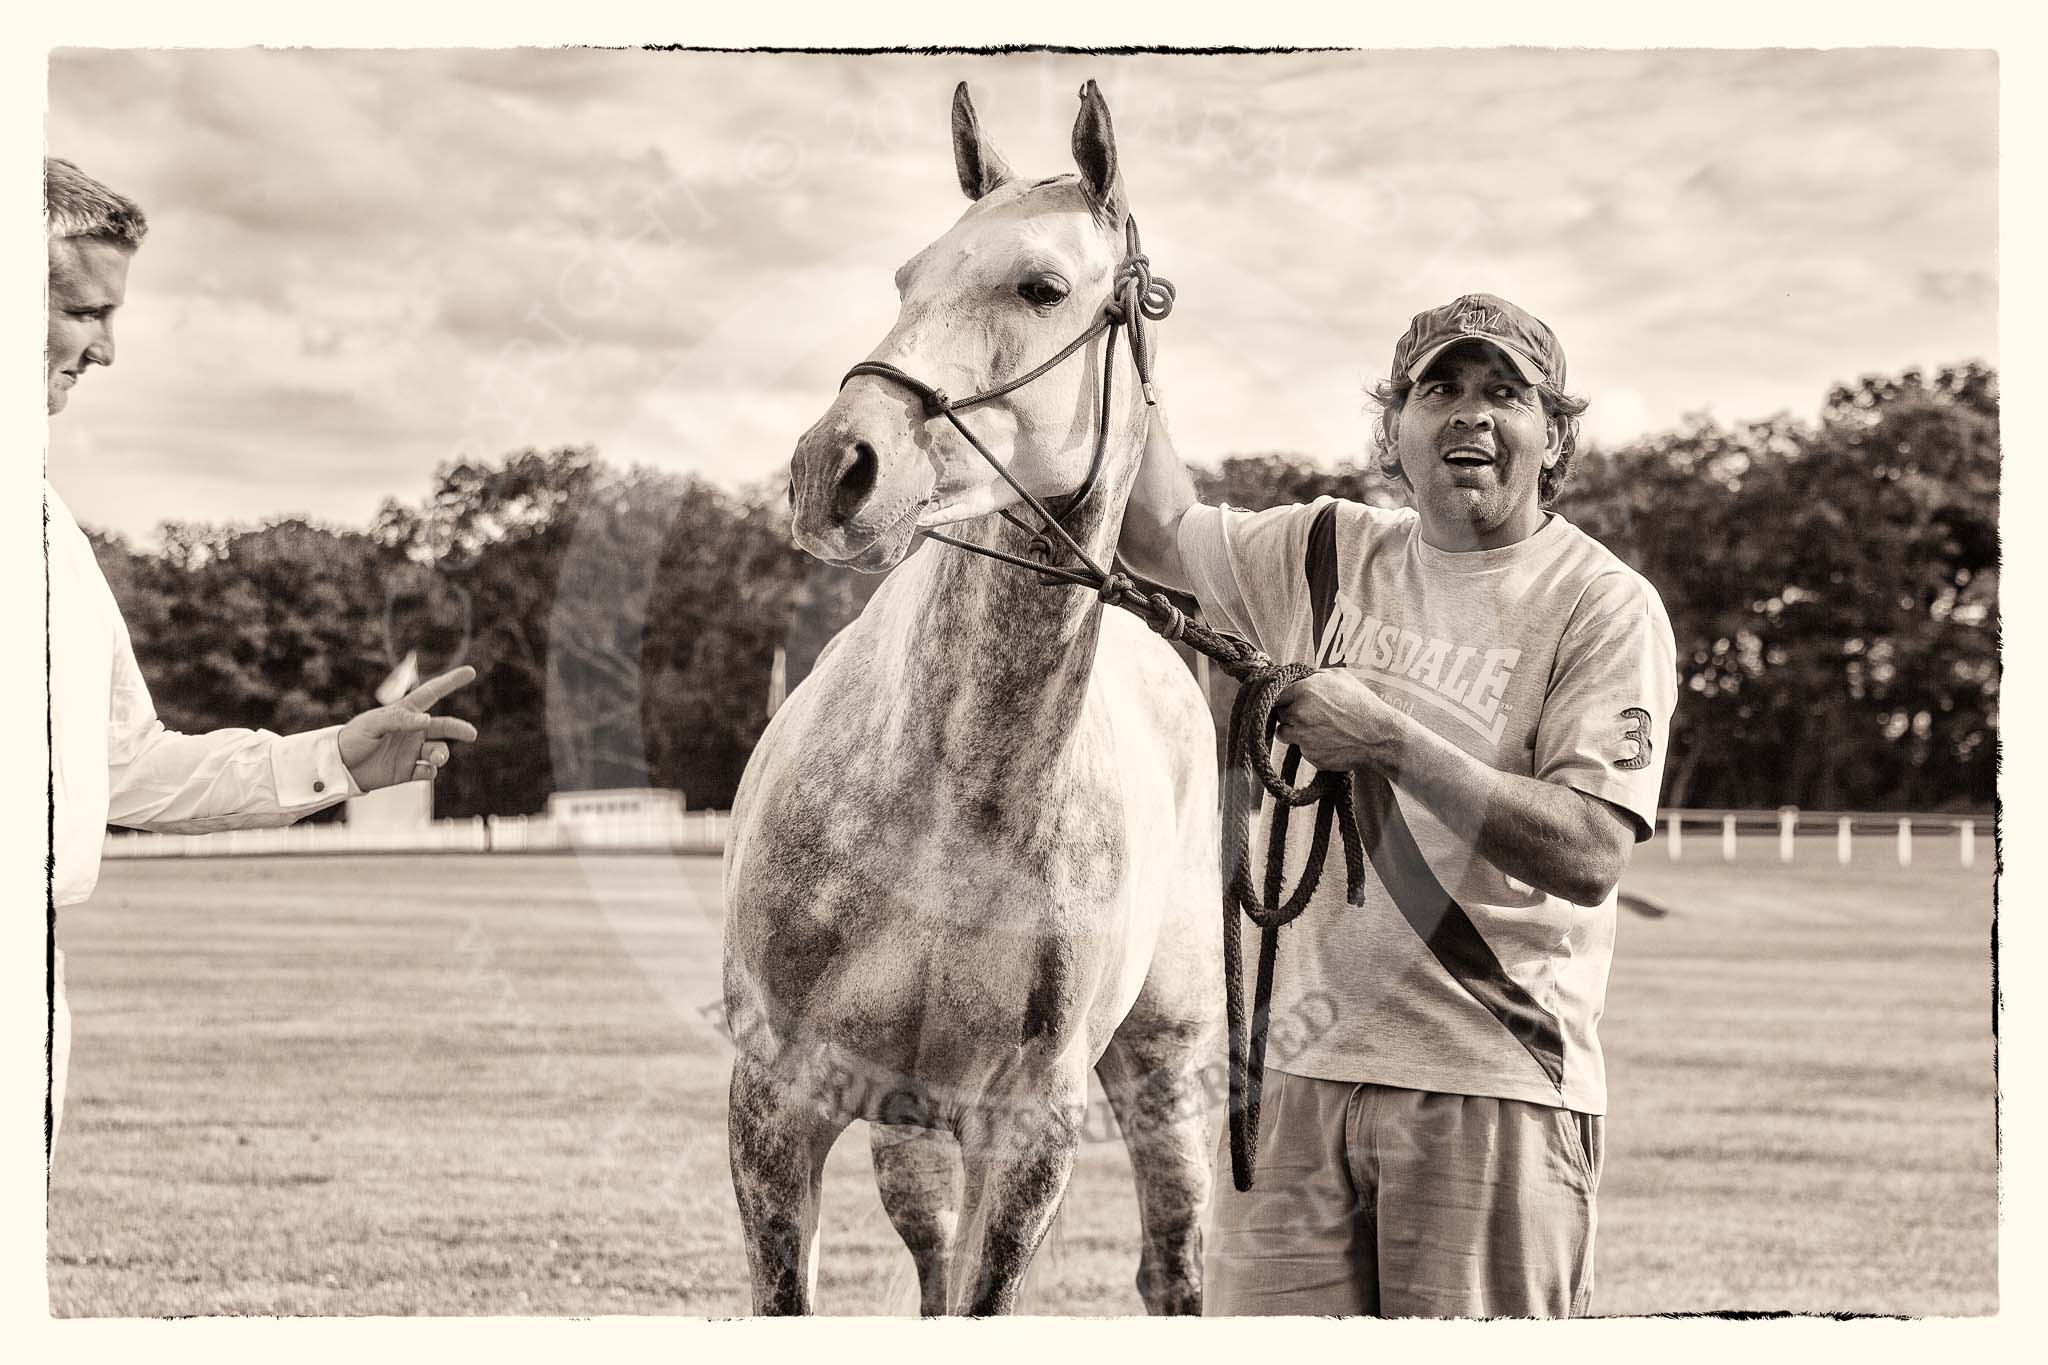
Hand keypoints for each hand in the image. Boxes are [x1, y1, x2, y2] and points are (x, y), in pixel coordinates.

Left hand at [338, 666, 479, 792]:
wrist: (339, 767)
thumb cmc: (353, 738)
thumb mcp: (372, 723)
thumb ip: (399, 719)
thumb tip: (427, 720)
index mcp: (405, 713)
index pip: (432, 693)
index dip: (451, 681)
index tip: (471, 672)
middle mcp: (413, 731)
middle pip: (444, 726)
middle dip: (459, 729)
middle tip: (471, 734)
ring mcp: (412, 751)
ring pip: (439, 750)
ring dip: (441, 754)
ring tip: (435, 759)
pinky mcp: (408, 771)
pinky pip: (428, 771)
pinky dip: (429, 772)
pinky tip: (422, 771)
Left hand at [1273, 668, 1392, 772]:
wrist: (1378, 736)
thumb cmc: (1361, 704)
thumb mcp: (1339, 676)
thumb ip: (1314, 676)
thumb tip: (1299, 679)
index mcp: (1303, 691)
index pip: (1275, 694)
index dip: (1280, 698)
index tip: (1284, 700)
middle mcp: (1298, 714)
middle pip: (1279, 714)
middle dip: (1289, 713)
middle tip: (1308, 713)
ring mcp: (1303, 737)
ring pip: (1284, 733)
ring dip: (1294, 731)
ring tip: (1317, 727)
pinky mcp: (1310, 756)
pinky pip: (1302, 749)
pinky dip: (1310, 746)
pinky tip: (1328, 740)